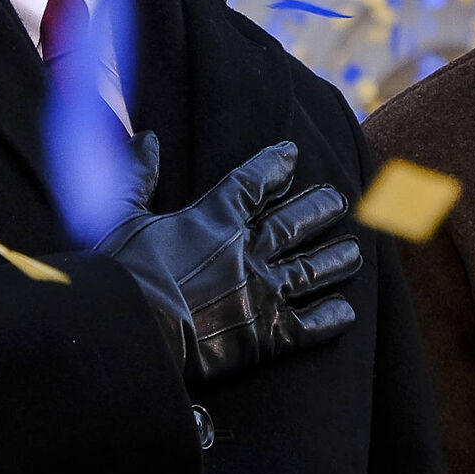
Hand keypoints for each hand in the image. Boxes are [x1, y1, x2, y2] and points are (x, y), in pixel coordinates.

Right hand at [94, 136, 361, 383]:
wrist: (135, 332)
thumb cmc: (121, 274)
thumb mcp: (119, 215)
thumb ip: (136, 175)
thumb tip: (147, 139)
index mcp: (214, 219)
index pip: (252, 183)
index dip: (274, 166)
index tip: (291, 154)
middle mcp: (248, 251)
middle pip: (295, 223)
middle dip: (319, 209)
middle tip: (340, 202)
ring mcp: (263, 292)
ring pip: (312, 271)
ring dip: (336, 260)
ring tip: (355, 253)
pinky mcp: (267, 335)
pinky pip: (309, 326)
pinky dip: (330, 319)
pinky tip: (346, 314)